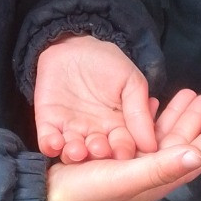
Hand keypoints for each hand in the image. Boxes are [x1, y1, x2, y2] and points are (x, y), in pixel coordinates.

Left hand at [34, 35, 156, 162]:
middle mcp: (96, 134)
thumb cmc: (107, 64)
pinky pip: (48, 139)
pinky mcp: (49, 123)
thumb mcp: (131, 82)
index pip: (124, 147)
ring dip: (74, 154)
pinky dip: (50, 145)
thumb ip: (139, 111)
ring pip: (73, 151)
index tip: (125, 154)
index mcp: (119, 128)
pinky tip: (54, 144)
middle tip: (100, 149)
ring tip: (77, 150)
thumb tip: (152, 145)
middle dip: (98, 154)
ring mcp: (72, 130)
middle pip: (98, 153)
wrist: (74, 46)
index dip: (124, 152)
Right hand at [46, 89, 200, 200]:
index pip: (191, 159)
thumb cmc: (86, 193)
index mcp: (155, 180)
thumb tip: (199, 155)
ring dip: (172, 115)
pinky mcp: (112, 155)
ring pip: (159, 135)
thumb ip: (161, 168)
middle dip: (192, 120)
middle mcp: (146, 172)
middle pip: (178, 142)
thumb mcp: (126, 179)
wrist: (48, 199)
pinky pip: (137, 132)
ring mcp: (129, 164)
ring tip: (185, 94)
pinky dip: (146, 117)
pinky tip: (149, 103)